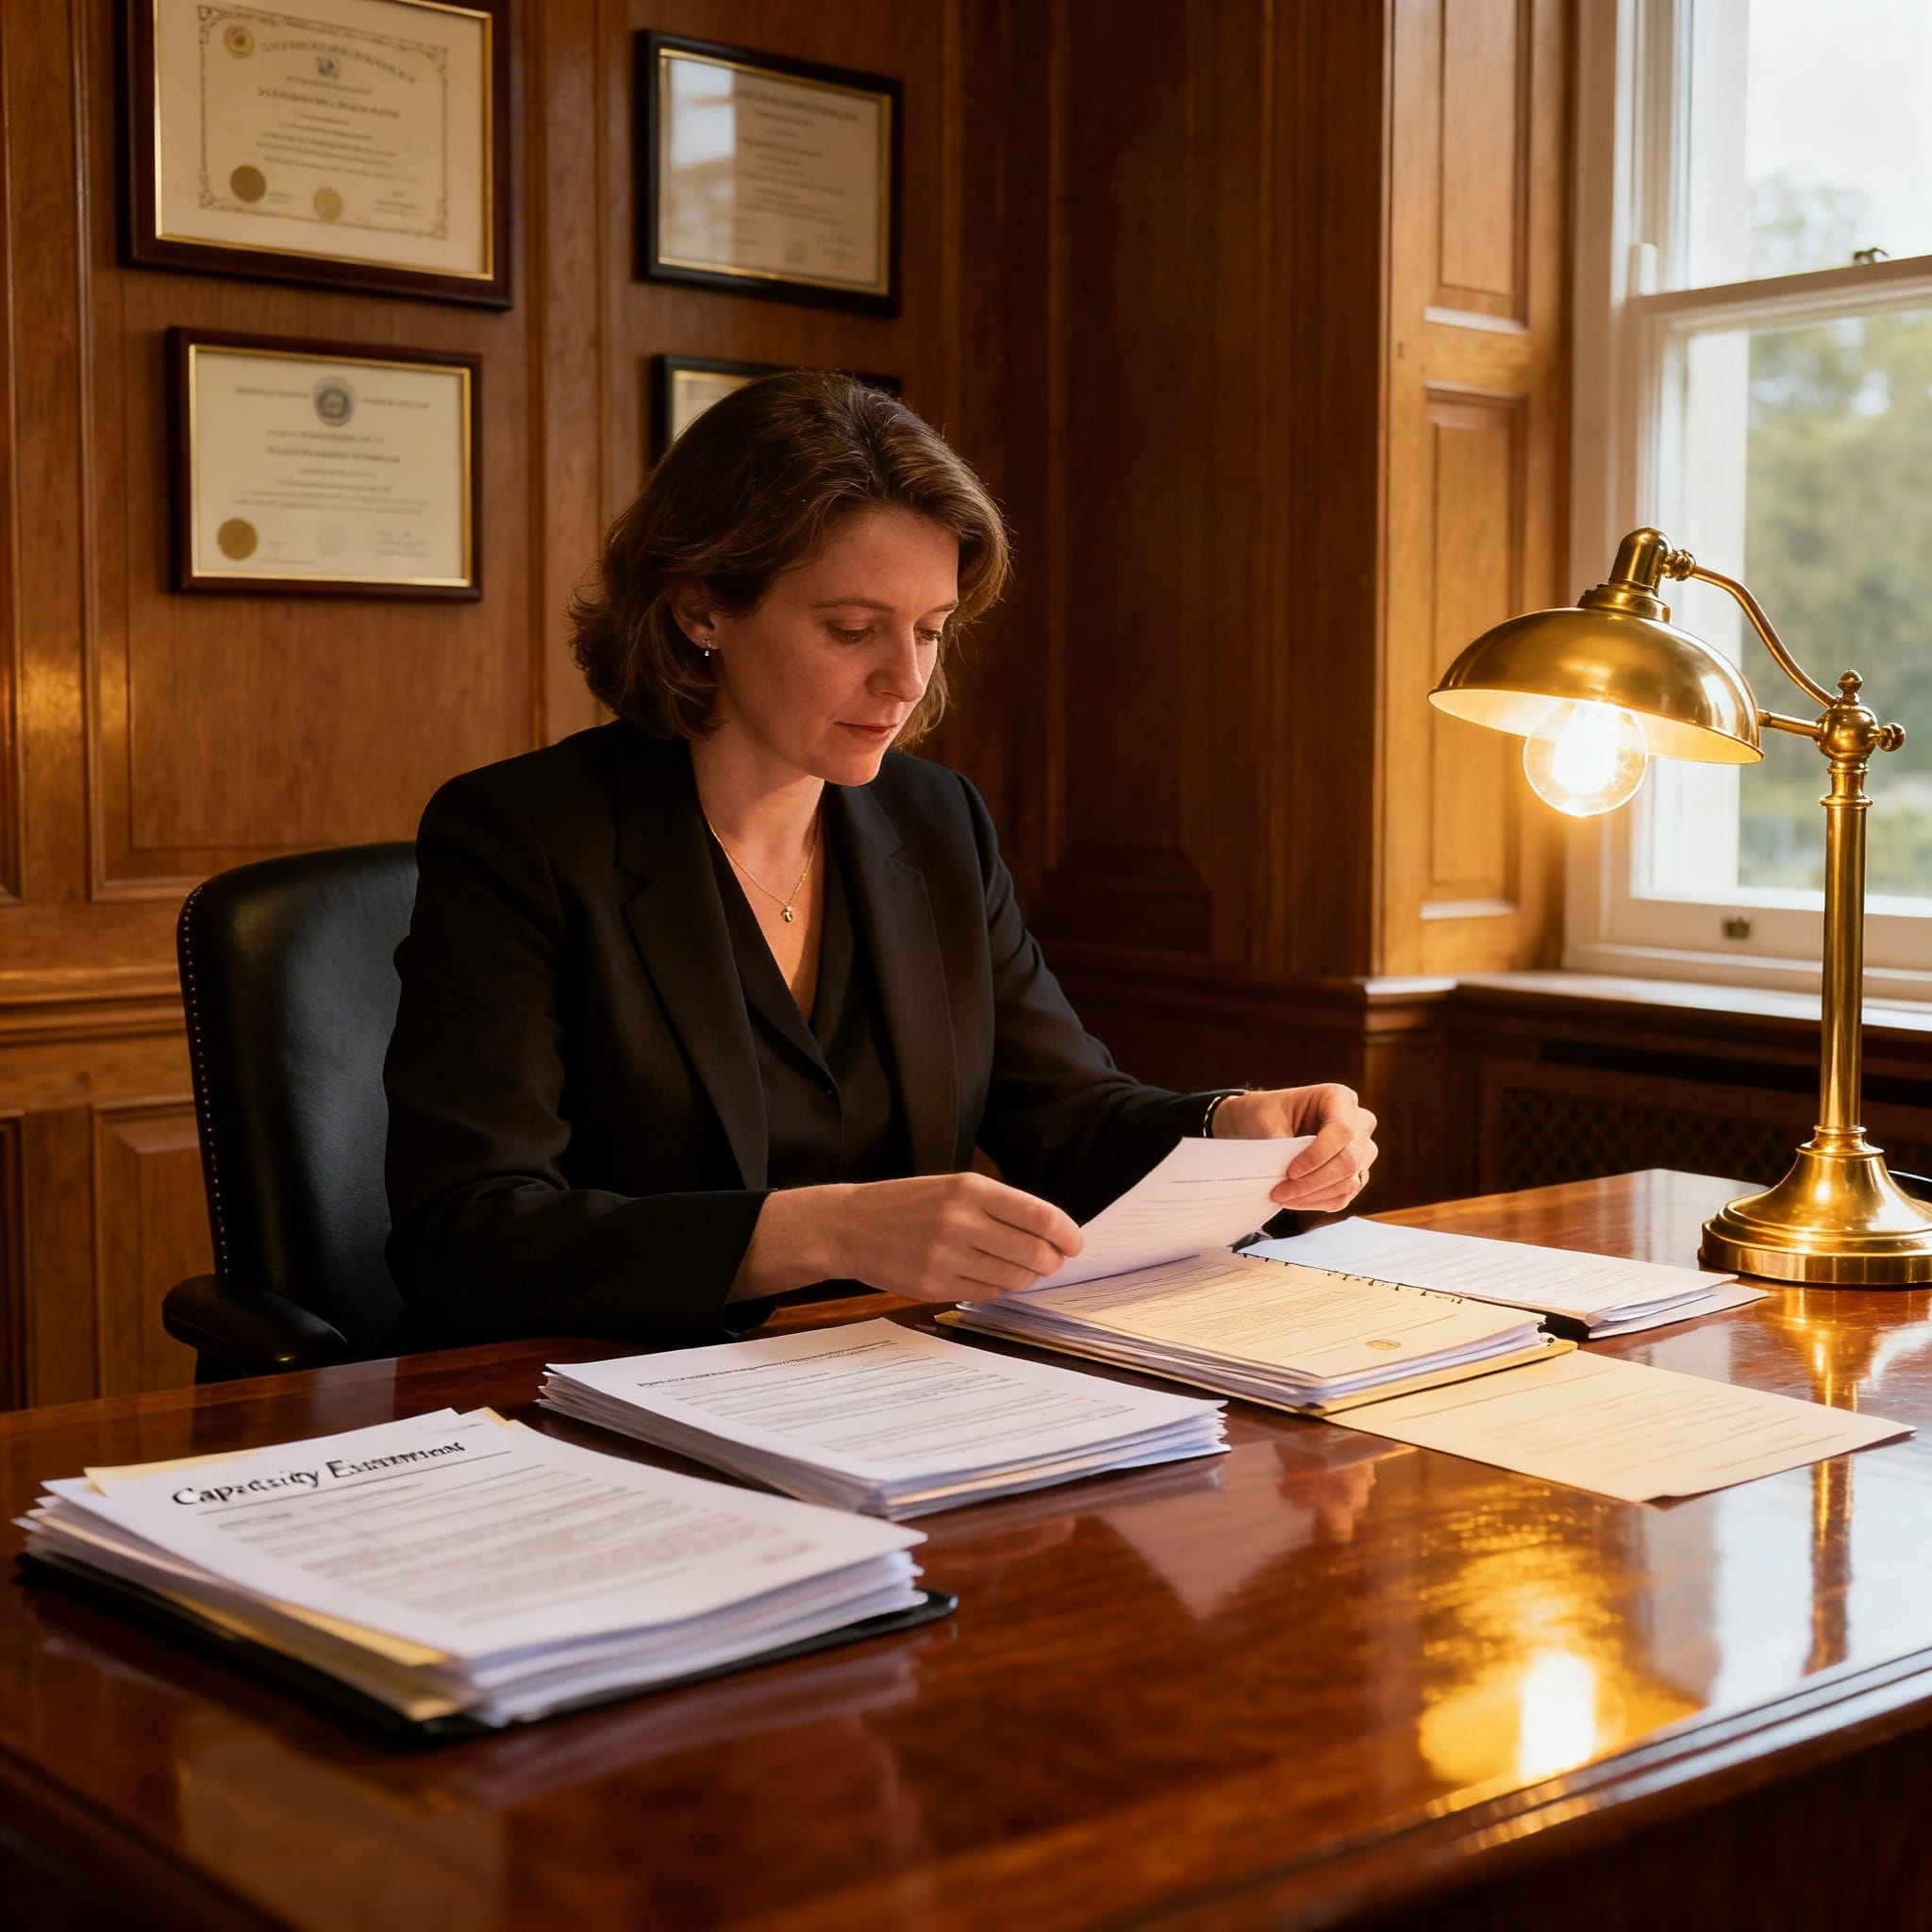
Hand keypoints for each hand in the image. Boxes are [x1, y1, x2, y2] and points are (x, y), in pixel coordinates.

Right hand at [733, 1173, 1082, 1304]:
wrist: (850, 1226)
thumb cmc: (907, 1204)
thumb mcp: (952, 1188)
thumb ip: (998, 1207)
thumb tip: (1049, 1233)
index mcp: (969, 1189)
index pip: (1038, 1215)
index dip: (1065, 1233)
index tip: (1075, 1243)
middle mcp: (961, 1221)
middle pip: (1033, 1253)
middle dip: (1050, 1261)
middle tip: (1050, 1261)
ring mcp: (947, 1256)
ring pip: (1013, 1278)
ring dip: (1023, 1277)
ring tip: (1013, 1267)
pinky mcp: (935, 1285)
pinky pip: (986, 1293)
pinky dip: (995, 1288)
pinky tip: (985, 1276)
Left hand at [1210, 1083, 1378, 1212]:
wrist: (1264, 1124)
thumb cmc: (1266, 1114)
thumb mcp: (1265, 1119)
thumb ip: (1281, 1143)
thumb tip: (1292, 1174)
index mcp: (1340, 1097)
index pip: (1342, 1130)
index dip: (1317, 1155)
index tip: (1289, 1172)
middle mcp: (1360, 1122)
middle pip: (1349, 1160)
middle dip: (1312, 1182)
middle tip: (1279, 1193)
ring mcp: (1362, 1150)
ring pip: (1349, 1182)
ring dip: (1313, 1195)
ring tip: (1282, 1197)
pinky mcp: (1357, 1173)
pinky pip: (1345, 1195)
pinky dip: (1319, 1202)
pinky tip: (1295, 1201)